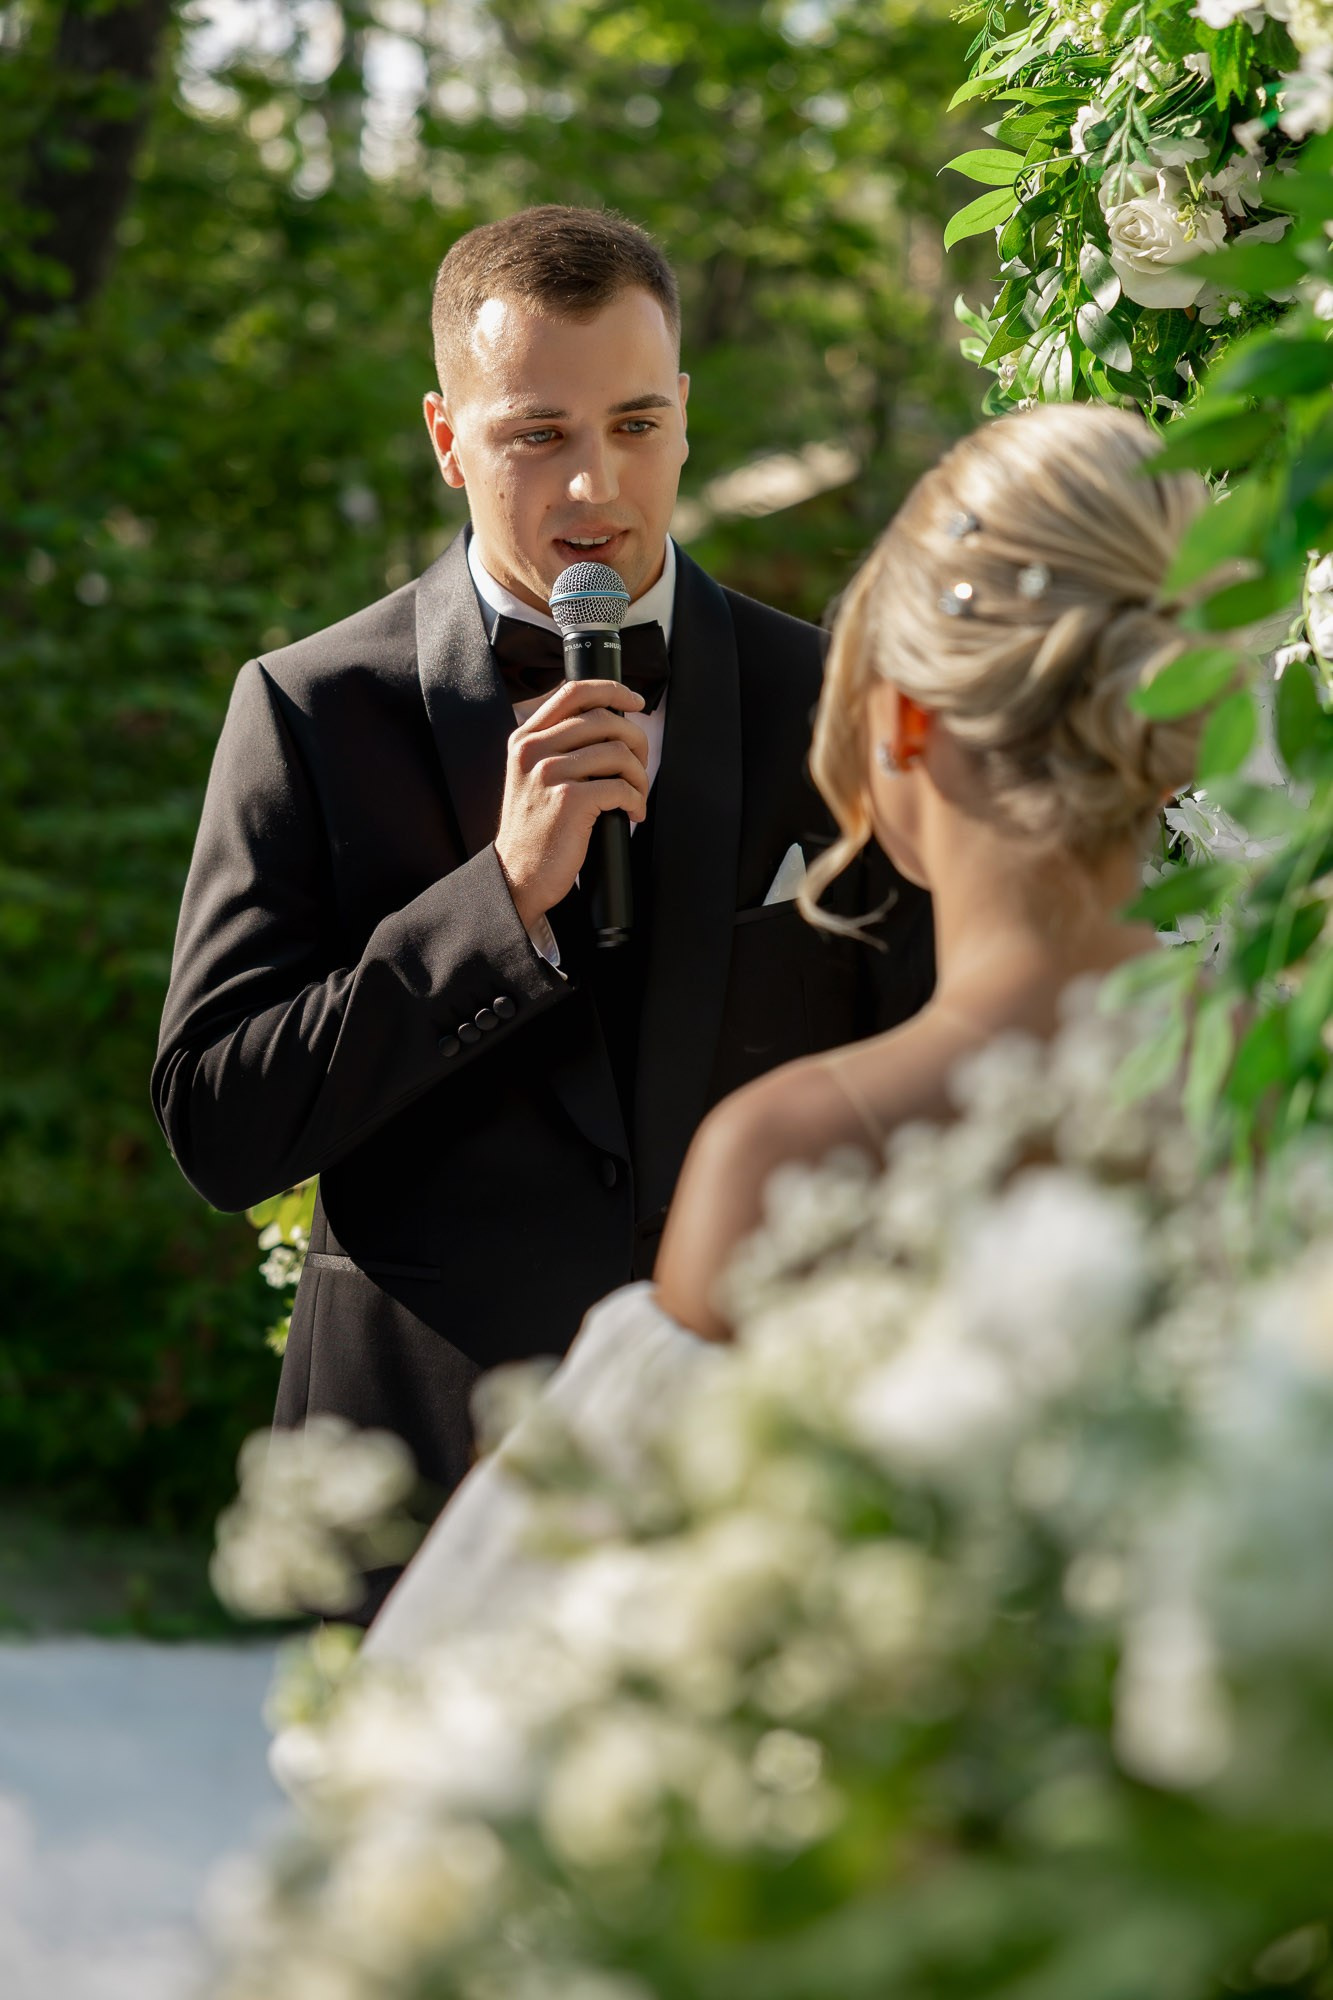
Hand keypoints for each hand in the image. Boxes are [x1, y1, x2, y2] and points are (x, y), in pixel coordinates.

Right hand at [494, 679, 648, 928]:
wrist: (517, 874)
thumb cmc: (534, 829)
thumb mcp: (531, 776)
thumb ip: (557, 745)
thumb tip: (609, 724)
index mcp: (525, 738)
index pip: (573, 692)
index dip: (612, 690)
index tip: (635, 701)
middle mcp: (533, 750)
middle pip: (604, 719)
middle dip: (636, 741)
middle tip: (640, 766)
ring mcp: (549, 773)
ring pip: (618, 752)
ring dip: (639, 776)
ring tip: (636, 795)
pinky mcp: (569, 800)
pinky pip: (621, 787)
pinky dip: (636, 800)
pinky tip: (632, 813)